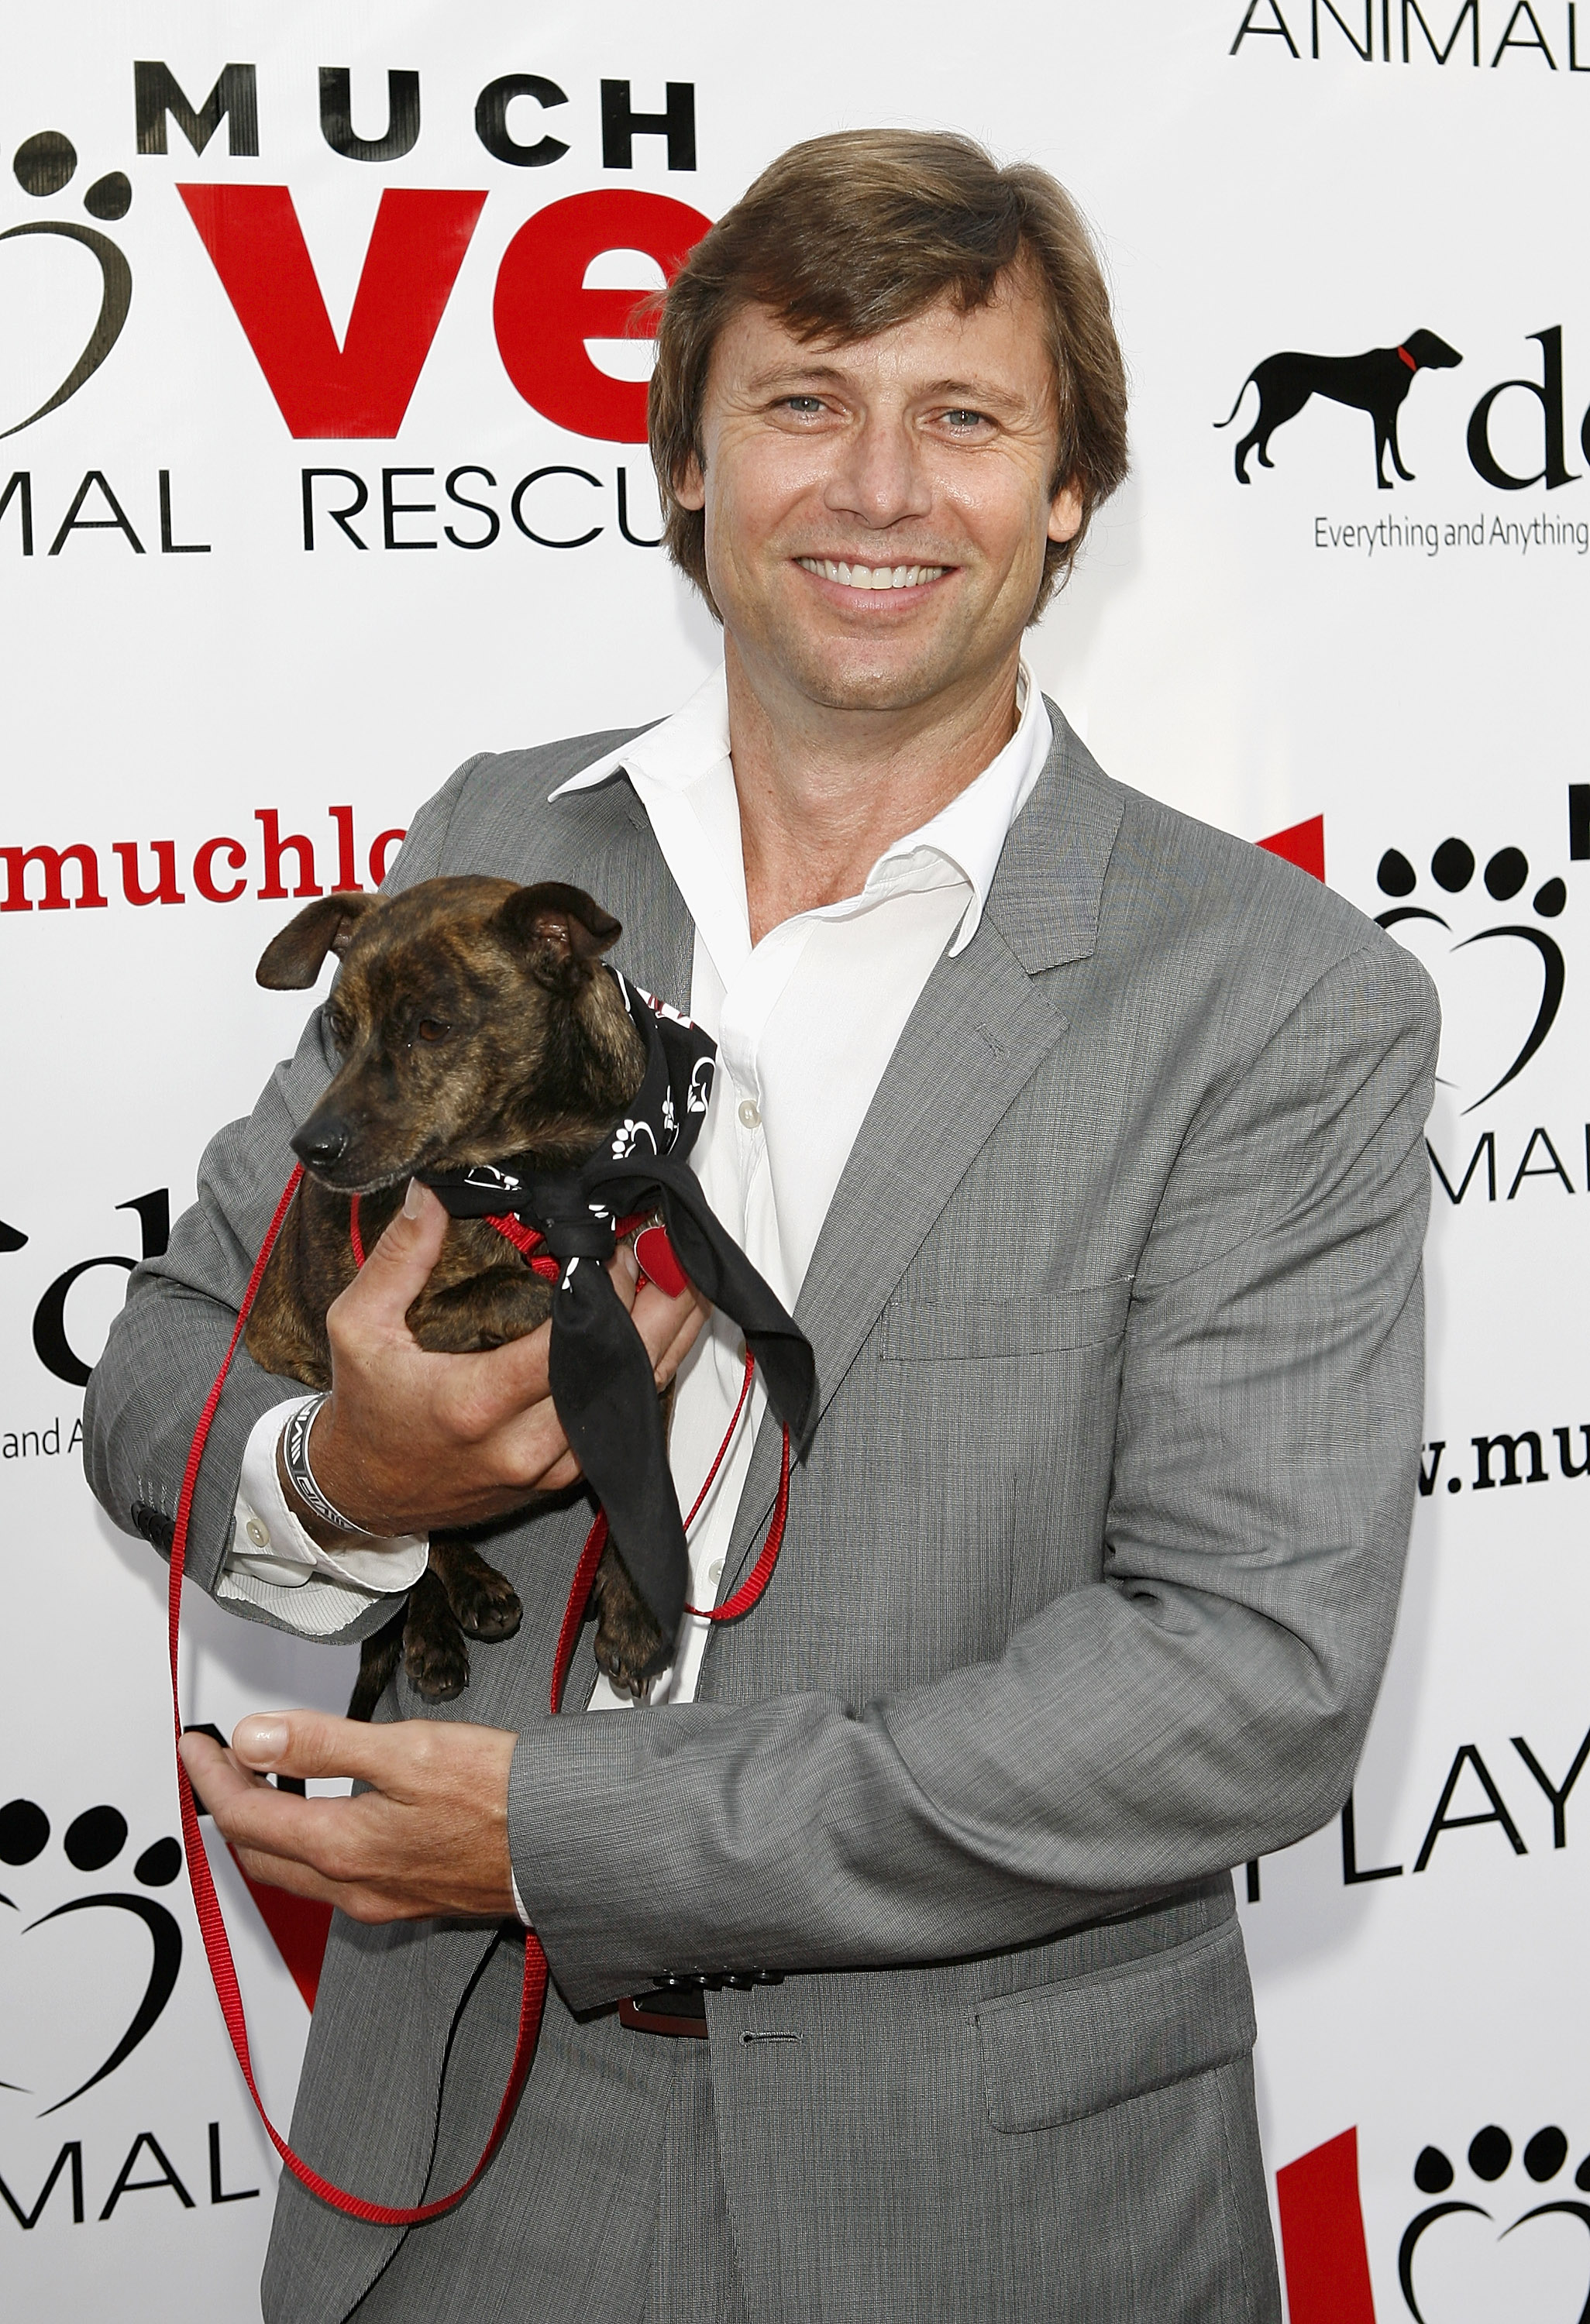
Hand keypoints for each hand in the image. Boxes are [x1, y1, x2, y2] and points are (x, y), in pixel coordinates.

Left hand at [178, 1711, 516, 1921]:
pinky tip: (324, 1814)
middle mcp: (353, 1887)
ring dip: (264, 1829)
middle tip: (216, 1764)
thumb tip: (255, 1738)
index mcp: (343, 1848)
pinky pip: (330, 1878)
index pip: (245, 1816)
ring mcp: (380, 1899)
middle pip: (259, 1855)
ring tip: (262, 1779)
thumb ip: (323, 1744)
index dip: (211, 1777)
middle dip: (227, 1808)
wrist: (567, 1845)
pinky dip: (305, 1844)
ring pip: (293, 1871)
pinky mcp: (406, 1898)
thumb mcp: (407, 1750)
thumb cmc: (502, 1797)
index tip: (194, 1746)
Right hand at [296, 1181, 707, 1539]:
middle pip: (618, 1372)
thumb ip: (400, 1257)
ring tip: (684, 1278)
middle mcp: (522, 1445)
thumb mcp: (359, 1326)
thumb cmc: (365, 1410)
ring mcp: (548, 1468)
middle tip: (673, 1250)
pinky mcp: (560, 1479)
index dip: (603, 1292)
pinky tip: (662, 1328)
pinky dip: (646, 1370)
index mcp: (474, 1404)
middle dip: (659, 1307)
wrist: (365, 1494)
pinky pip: (621, 1420)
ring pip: (633, 1398)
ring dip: (665, 1336)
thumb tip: (434, 1191)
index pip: (566, 1343)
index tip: (615, 1243)